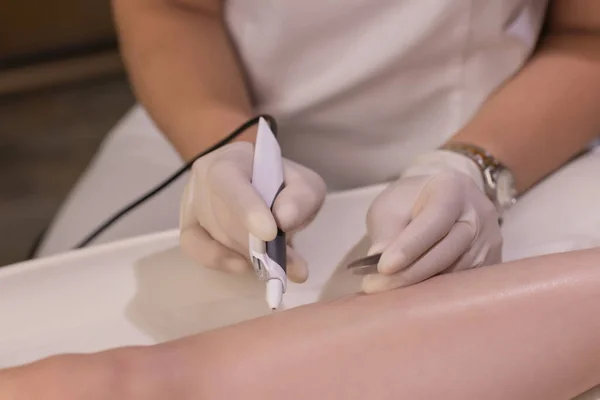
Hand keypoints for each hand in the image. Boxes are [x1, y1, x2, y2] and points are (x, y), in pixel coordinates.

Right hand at [179, 141, 325, 282]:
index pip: (230, 180)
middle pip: (222, 213)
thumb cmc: (283, 186)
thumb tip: (284, 219)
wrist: (266, 192)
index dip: (246, 208)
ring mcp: (192, 200)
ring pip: (213, 233)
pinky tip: (242, 266)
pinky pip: (194, 247)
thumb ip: (301, 198)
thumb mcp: (304, 186)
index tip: (270, 233)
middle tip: (283, 261)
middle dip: (254, 241)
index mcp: (233, 158)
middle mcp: (204, 174)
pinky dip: (220, 260)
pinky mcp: (188, 225)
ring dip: (245, 252)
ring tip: (274, 262)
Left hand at [362, 150, 501, 292]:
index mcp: (454, 189)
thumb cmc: (410, 202)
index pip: (434, 220)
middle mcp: (479, 214)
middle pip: (448, 251)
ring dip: (421, 287)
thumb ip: (386, 231)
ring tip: (389, 293)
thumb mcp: (390, 206)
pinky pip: (465, 285)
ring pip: (456, 272)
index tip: (383, 267)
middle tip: (375, 287)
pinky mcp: (491, 264)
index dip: (409, 246)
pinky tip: (413, 296)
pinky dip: (438, 293)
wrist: (439, 203)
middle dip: (410, 273)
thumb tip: (380, 262)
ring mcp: (490, 241)